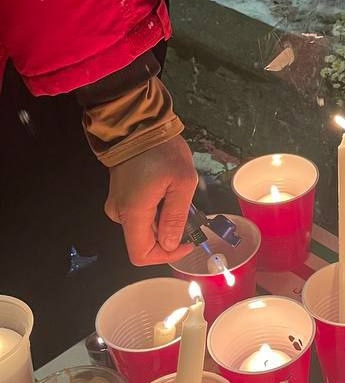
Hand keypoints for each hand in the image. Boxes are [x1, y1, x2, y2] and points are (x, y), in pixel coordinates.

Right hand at [105, 135, 198, 265]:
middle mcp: (120, 214)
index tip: (188, 242)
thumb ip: (176, 216)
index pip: (140, 255)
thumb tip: (171, 244)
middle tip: (189, 215)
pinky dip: (156, 212)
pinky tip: (167, 193)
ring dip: (164, 223)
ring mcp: (118, 205)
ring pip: (144, 229)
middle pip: (144, 242)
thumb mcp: (182, 182)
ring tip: (178, 198)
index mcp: (133, 213)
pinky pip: (140, 215)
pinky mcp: (121, 197)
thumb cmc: (163, 151)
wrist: (138, 126)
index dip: (166, 256)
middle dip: (169, 236)